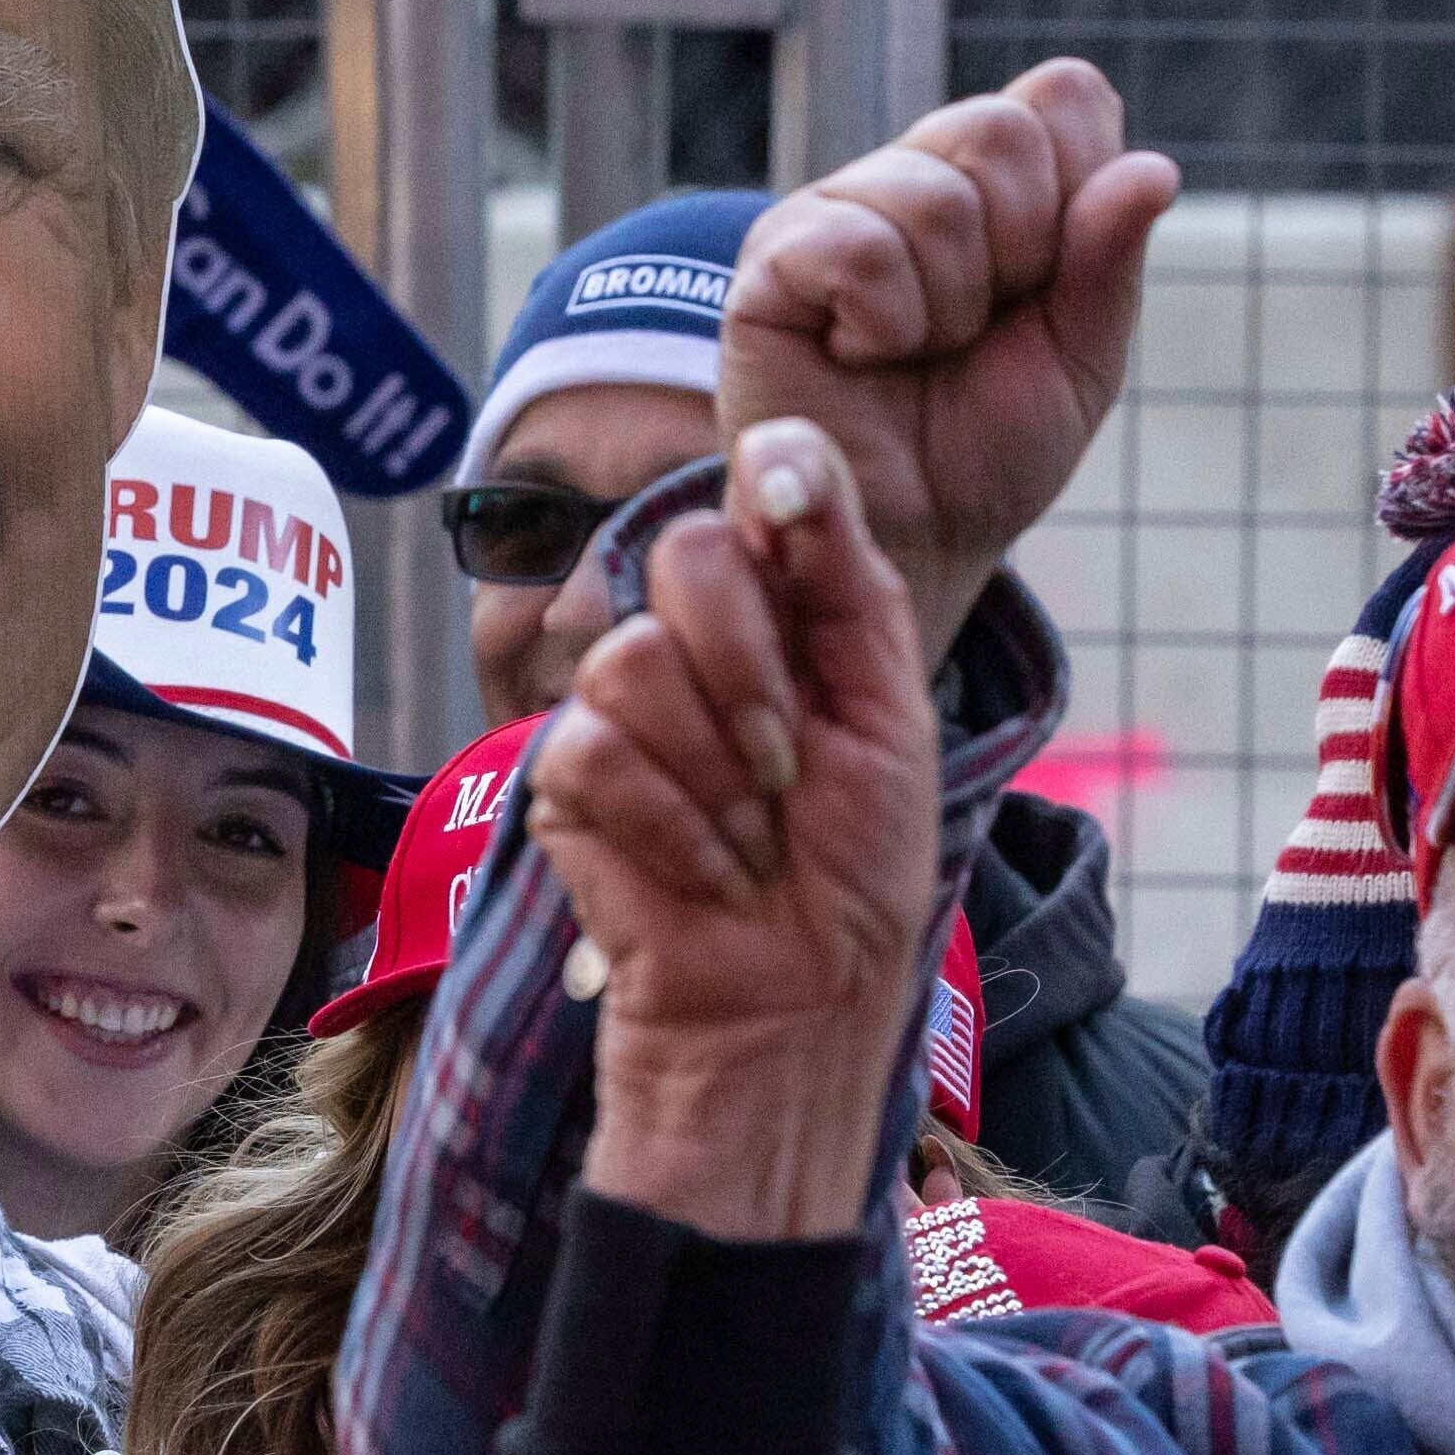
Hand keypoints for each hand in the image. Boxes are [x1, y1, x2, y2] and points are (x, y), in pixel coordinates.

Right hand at [525, 424, 942, 1249]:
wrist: (796, 1007)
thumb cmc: (858, 879)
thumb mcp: (888, 716)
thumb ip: (843, 579)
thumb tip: (782, 447)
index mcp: (783, 619)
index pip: (754, 502)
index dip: (772, 501)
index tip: (793, 532)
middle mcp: (696, 650)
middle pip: (682, 557)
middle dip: (751, 670)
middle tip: (788, 768)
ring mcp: (622, 716)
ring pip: (629, 657)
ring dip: (713, 771)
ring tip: (747, 840)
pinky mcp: (566, 786)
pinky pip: (592, 751)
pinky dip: (669, 828)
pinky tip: (701, 876)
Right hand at [718, 58, 1182, 642]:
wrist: (912, 537)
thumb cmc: (988, 448)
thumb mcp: (1082, 357)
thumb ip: (1111, 259)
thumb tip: (1156, 168)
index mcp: (995, 177)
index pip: (1062, 96)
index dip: (1078, 189)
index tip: (1047, 282)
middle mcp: (911, 174)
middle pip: (999, 130)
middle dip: (1019, 252)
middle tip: (977, 327)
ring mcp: (835, 209)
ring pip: (933, 200)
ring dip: (949, 307)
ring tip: (915, 352)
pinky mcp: (772, 261)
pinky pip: (856, 249)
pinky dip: (885, 323)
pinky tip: (861, 356)